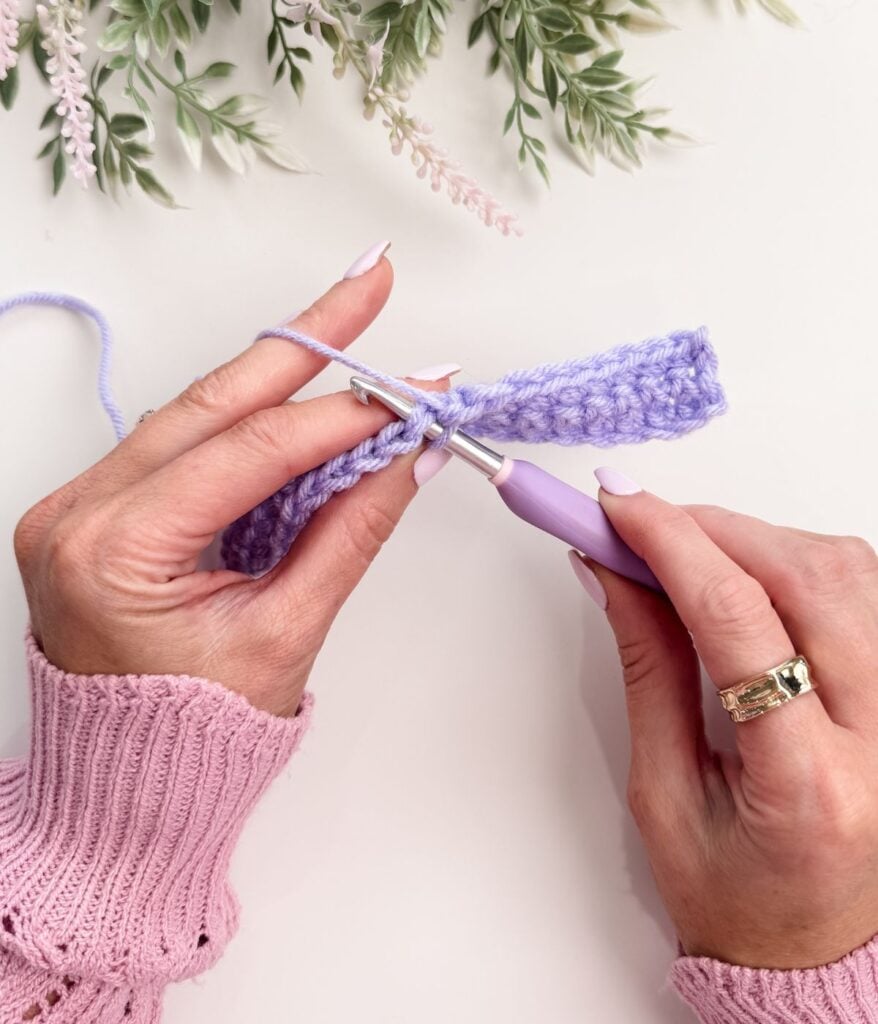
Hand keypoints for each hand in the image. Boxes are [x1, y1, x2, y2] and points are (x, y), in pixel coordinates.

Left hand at [14, 256, 442, 716]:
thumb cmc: (195, 735)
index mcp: (113, 553)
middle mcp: (79, 513)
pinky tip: (300, 390)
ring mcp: (80, 504)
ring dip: (278, 372)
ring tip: (348, 323)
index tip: (413, 391)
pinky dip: (249, 418)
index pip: (250, 453)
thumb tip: (408, 454)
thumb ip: (349, 533)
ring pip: (197, 412)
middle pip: (211, 402)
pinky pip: (184, 442)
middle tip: (371, 281)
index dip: (342, 415)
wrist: (127, 783)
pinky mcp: (100, 506)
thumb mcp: (286, 635)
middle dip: (303, 339)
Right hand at [579, 470, 877, 967]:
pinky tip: (748, 575)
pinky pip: (866, 588)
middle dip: (711, 528)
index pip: (738, 620)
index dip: (670, 543)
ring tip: (687, 553)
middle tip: (639, 521)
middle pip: (807, 576)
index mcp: (810, 783)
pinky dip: (797, 560)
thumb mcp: (663, 793)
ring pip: (848, 567)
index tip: (618, 508)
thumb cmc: (739, 897)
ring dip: (754, 539)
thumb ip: (647, 669)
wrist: (816, 950)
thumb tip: (615, 574)